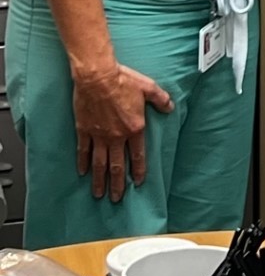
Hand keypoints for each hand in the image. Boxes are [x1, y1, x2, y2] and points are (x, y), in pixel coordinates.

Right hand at [72, 61, 172, 200]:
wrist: (97, 76)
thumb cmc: (123, 80)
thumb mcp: (149, 87)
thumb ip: (160, 100)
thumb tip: (170, 107)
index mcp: (135, 128)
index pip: (138, 155)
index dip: (139, 170)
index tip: (138, 182)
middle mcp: (117, 136)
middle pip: (117, 165)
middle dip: (118, 184)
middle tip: (117, 199)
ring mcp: (99, 135)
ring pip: (99, 163)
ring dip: (100, 180)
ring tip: (99, 194)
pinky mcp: (84, 130)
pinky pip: (83, 151)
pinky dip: (83, 163)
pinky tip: (82, 173)